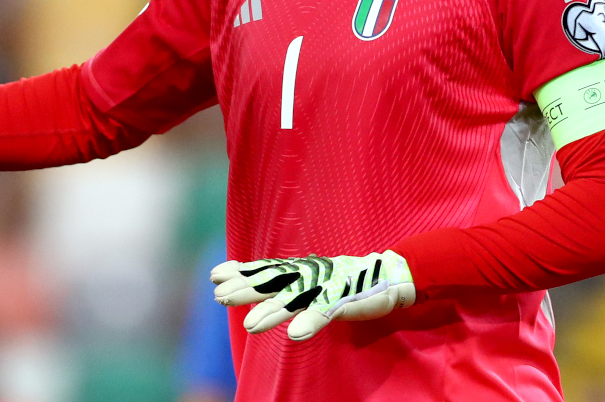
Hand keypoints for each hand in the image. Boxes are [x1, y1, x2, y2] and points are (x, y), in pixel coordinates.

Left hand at [211, 251, 414, 340]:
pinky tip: (295, 335)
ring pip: (294, 300)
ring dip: (271, 312)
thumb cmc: (346, 280)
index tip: (215, 275)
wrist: (389, 275)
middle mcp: (309, 275)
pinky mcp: (344, 300)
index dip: (241, 273)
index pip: (265, 269)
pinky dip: (310, 322)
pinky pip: (324, 312)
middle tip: (219, 297)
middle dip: (245, 290)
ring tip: (250, 326)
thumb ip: (287, 280)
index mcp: (301, 271)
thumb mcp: (312, 279)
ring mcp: (326, 286)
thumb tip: (257, 278)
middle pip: (272, 282)